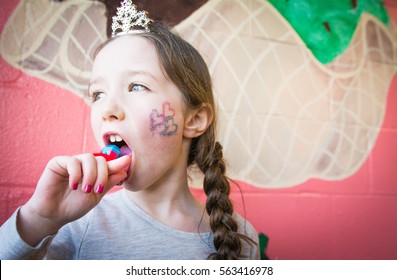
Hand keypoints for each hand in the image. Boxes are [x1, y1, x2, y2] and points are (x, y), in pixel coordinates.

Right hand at [17, 153, 132, 245]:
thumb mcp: (96, 195)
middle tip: (97, 189)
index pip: (108, 164)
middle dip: (102, 174)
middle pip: (100, 159)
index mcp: (94, 172)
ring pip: (88, 158)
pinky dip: (76, 174)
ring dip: (90, 174)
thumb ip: (108, 182)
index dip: (118, 162)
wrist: (54, 215)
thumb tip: (124, 171)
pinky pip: (72, 161)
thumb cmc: (74, 206)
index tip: (128, 160)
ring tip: (85, 189)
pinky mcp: (58, 162)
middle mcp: (84, 165)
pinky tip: (73, 186)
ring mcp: (71, 162)